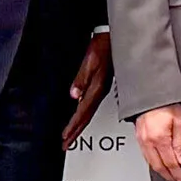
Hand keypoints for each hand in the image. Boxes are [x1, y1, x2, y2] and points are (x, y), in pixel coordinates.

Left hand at [63, 33, 113, 147]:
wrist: (115, 36)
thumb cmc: (104, 45)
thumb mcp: (91, 60)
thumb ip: (82, 78)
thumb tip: (74, 94)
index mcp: (97, 87)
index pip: (83, 112)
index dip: (73, 126)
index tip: (65, 138)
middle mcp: (100, 90)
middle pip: (86, 116)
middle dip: (76, 131)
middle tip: (66, 144)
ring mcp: (102, 88)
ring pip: (89, 111)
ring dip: (79, 124)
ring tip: (71, 134)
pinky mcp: (102, 84)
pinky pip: (91, 103)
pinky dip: (84, 112)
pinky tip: (80, 114)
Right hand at [136, 104, 180, 180]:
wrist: (151, 93)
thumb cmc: (166, 103)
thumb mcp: (179, 121)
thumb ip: (180, 143)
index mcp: (160, 138)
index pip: (170, 162)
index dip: (177, 173)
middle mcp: (148, 141)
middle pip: (158, 165)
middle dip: (168, 175)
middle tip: (176, 180)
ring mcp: (142, 139)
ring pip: (150, 162)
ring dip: (159, 170)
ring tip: (168, 174)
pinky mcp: (138, 136)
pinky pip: (145, 154)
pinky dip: (152, 162)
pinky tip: (157, 163)